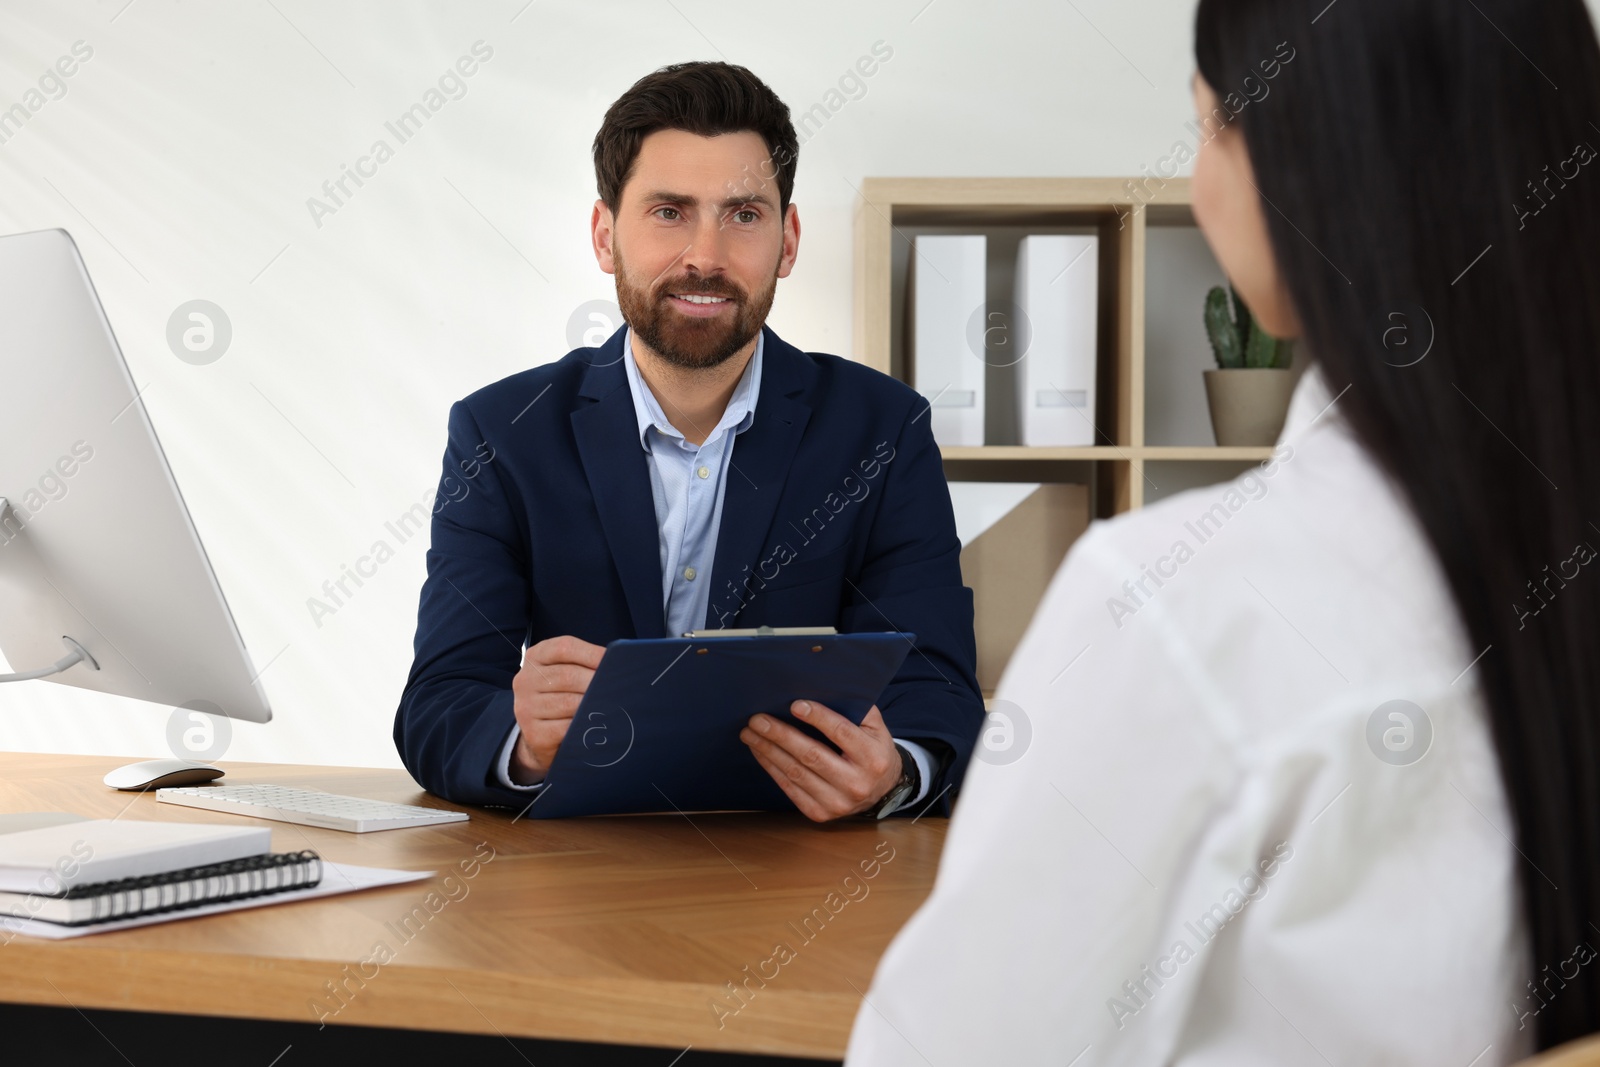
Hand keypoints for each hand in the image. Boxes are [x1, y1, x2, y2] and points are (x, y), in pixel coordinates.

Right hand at [509, 635, 604, 783]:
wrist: (540, 735)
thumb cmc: (561, 695)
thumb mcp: (566, 671)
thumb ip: (584, 663)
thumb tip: (616, 662)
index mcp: (535, 657)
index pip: (564, 648)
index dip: (592, 653)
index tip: (613, 661)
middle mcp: (525, 680)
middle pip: (567, 675)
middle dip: (596, 682)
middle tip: (616, 688)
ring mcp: (526, 707)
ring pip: (568, 703)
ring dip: (593, 704)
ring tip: (610, 705)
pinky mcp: (534, 733)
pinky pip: (566, 728)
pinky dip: (584, 725)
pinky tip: (595, 724)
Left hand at [740, 701, 901, 821]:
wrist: (882, 791)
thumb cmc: (872, 750)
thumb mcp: (875, 727)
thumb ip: (854, 708)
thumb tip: (819, 690)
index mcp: (873, 757)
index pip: (841, 733)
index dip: (817, 718)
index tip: (794, 705)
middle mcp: (856, 783)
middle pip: (812, 755)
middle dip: (780, 735)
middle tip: (757, 719)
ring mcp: (837, 802)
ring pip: (795, 773)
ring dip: (768, 751)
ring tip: (750, 733)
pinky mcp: (819, 813)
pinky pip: (789, 788)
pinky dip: (771, 767)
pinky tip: (760, 752)